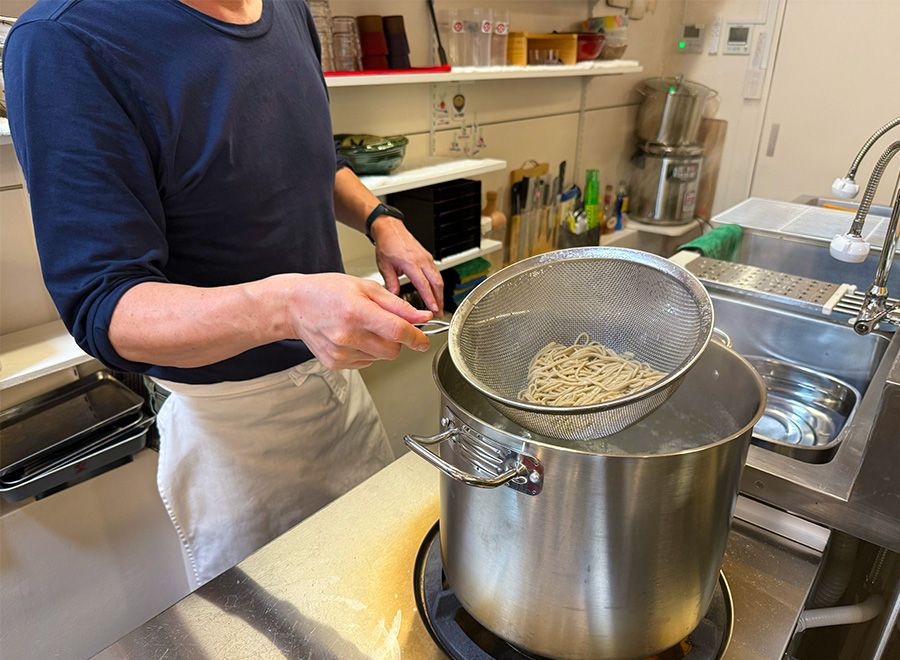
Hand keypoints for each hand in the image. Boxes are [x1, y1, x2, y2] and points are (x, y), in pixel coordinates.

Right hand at [280, 273, 431, 369]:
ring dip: (380, 345)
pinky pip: (366, 362)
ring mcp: (340, 352)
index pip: (397, 331)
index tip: (424, 340)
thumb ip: (397, 305)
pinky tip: (352, 336)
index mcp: (356, 312)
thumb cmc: (327, 291)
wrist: (294, 306)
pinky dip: (366, 351)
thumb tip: (422, 317)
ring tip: (362, 327)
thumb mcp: (365, 287)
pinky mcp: (335, 363)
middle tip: (386, 325)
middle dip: (398, 340)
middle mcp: (347, 335)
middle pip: (392, 350)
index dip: (416, 337)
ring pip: (380, 358)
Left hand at [371, 217, 443, 313]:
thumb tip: (394, 297)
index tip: (434, 309)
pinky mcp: (427, 257)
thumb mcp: (384, 266)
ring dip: (440, 293)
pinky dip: (438, 284)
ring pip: (438, 278)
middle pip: (437, 283)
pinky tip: (435, 291)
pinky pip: (436, 272)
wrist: (390, 229)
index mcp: (411, 263)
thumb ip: (391, 283)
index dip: (430, 299)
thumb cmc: (387, 244)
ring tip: (438, 305)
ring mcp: (426, 258)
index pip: (424, 285)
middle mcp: (421, 260)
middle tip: (439, 313)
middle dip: (440, 299)